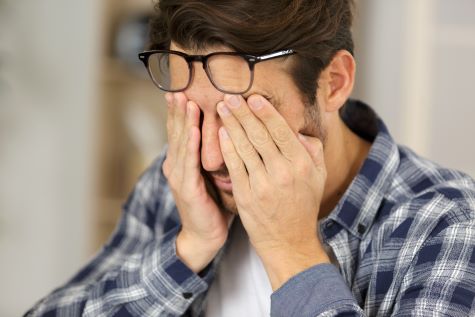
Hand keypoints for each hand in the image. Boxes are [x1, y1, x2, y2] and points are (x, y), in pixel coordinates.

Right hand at [162, 92, 232, 272]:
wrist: (205, 235)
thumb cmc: (213, 204)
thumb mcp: (213, 174)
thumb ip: (215, 154)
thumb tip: (230, 131)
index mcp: (183, 161)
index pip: (182, 130)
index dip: (182, 110)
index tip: (184, 88)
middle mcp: (177, 166)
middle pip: (178, 131)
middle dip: (178, 109)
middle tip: (179, 86)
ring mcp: (179, 177)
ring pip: (181, 143)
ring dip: (183, 121)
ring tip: (184, 100)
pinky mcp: (186, 189)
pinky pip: (189, 164)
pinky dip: (190, 146)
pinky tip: (194, 131)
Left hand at [217, 94, 329, 288]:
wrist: (289, 240)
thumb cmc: (303, 205)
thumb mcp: (318, 176)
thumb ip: (312, 150)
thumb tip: (297, 130)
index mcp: (301, 164)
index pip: (281, 130)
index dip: (265, 112)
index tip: (253, 97)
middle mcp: (282, 172)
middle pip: (259, 135)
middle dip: (243, 113)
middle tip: (230, 96)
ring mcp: (262, 184)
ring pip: (244, 147)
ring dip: (231, 124)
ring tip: (221, 108)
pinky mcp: (245, 195)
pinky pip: (234, 166)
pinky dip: (227, 147)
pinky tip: (221, 133)